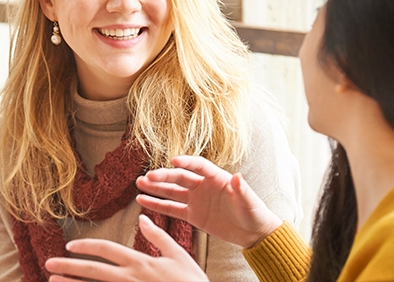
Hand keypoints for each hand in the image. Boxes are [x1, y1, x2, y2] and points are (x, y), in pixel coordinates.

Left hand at [44, 214, 208, 281]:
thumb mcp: (179, 256)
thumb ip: (159, 237)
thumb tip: (144, 217)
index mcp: (141, 262)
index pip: (107, 250)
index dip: (86, 247)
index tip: (70, 247)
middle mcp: (130, 279)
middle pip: (93, 270)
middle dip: (68, 267)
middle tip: (48, 265)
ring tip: (52, 281)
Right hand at [135, 155, 281, 247]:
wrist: (253, 233)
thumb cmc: (254, 213)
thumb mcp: (249, 202)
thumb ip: (242, 190)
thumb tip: (238, 176)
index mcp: (217, 178)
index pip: (199, 166)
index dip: (187, 163)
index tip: (173, 161)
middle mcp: (203, 186)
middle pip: (180, 177)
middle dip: (164, 176)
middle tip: (148, 176)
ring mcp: (196, 200)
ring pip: (172, 191)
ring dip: (156, 187)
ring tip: (139, 183)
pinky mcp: (192, 215)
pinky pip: (171, 208)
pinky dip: (157, 205)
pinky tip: (142, 200)